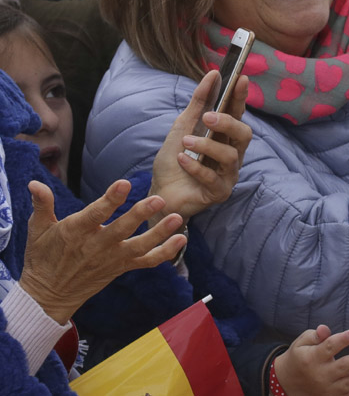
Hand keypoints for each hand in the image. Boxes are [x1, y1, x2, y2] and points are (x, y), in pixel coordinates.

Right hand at [18, 180, 184, 324]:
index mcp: (75, 232)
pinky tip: (181, 239)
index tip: (124, 183)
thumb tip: (34, 183)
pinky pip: (146, 262)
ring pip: (138, 247)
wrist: (47, 297)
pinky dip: (165, 253)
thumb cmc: (43, 257)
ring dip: (159, 233)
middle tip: (159, 200)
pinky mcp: (121, 268)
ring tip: (178, 218)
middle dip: (140, 215)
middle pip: (121, 230)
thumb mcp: (38, 230)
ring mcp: (111, 259)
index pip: (95, 214)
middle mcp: (96, 246)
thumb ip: (42, 205)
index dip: (110, 199)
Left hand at [149, 71, 252, 223]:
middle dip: (228, 123)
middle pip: (244, 134)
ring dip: (207, 146)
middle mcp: (232, 153)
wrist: (159, 192)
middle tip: (208, 117)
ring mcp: (228, 174)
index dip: (241, 97)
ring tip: (186, 142)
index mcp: (226, 136)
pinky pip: (214, 178)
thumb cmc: (175, 159)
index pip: (238, 113)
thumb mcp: (183, 126)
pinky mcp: (219, 192)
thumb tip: (213, 74)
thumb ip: (199, 102)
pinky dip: (196, 167)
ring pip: (230, 156)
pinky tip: (182, 160)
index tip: (241, 79)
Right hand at [274, 325, 348, 395]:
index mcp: (313, 358)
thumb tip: (325, 329)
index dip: (343, 340)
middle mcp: (321, 374)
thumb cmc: (299, 357)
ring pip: (347, 385)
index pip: (330, 347)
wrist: (287, 383)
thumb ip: (315, 335)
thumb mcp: (301, 343)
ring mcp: (328, 388)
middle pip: (342, 367)